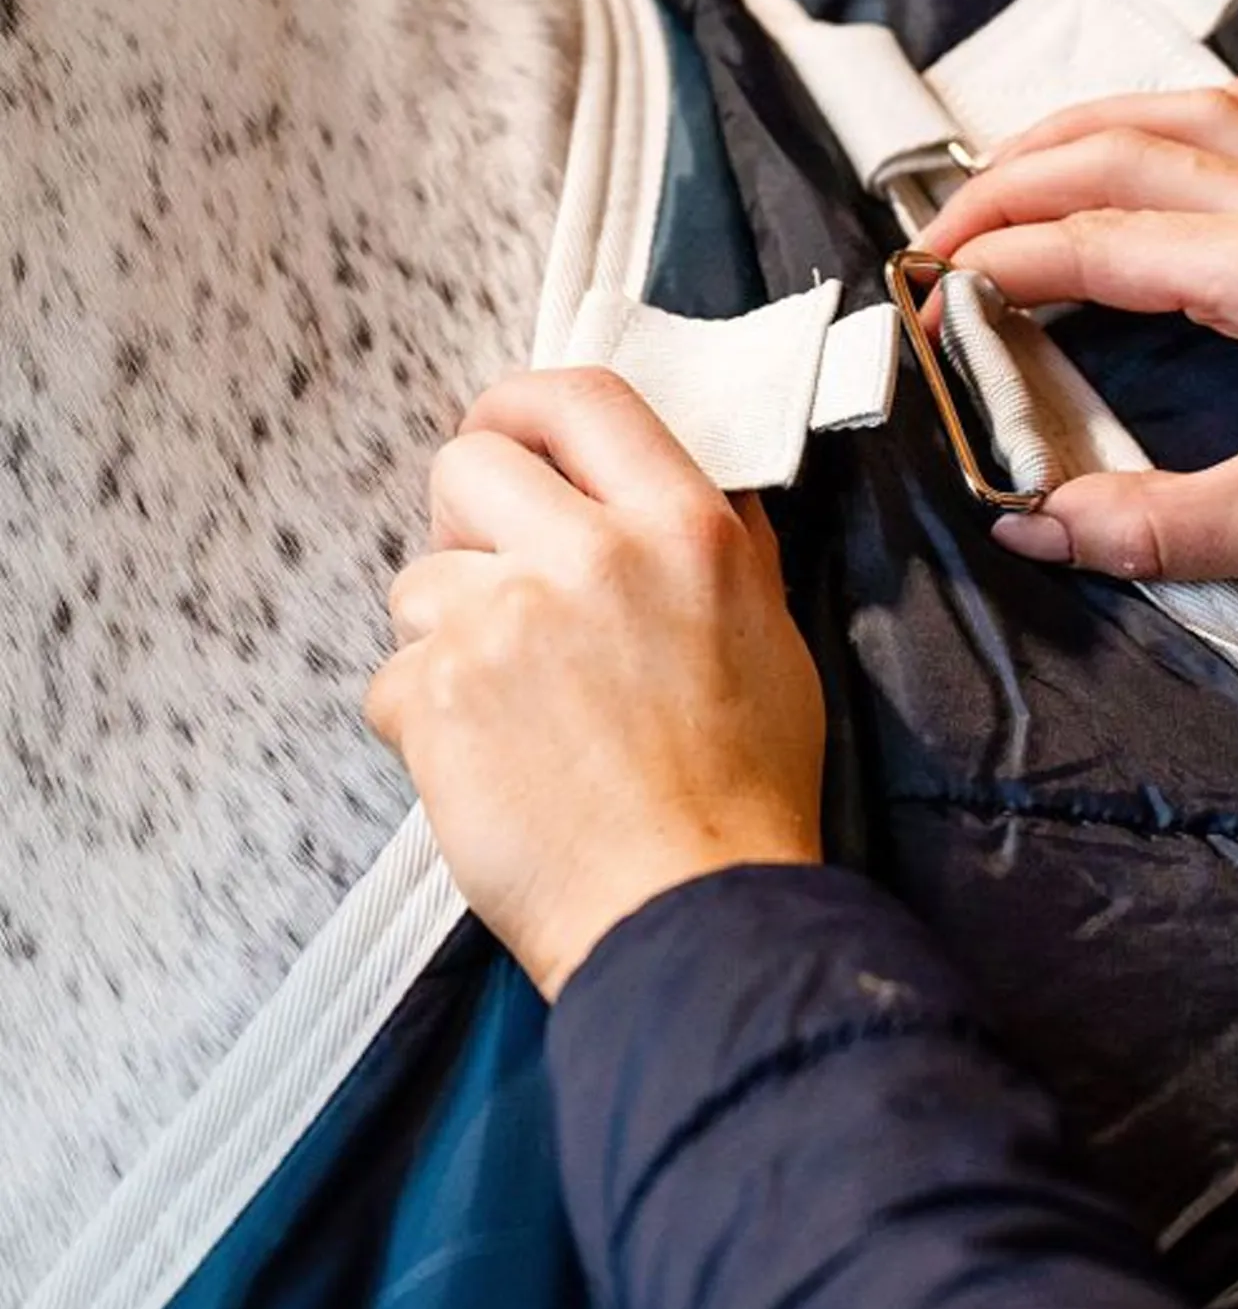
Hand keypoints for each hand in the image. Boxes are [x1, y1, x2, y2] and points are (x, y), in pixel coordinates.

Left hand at [365, 369, 825, 999]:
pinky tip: (493, 765)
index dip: (523, 404)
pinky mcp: (439, 697)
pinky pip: (397, 676)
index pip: (581, 397)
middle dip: (468, 519)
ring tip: (519, 713)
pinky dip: (430, 719)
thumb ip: (712, 541)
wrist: (694, 912)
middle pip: (470, 465)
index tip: (506, 432)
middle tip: (499, 583)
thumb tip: (656, 482)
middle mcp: (592, 555)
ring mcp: (505, 623)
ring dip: (452, 635)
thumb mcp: (769, 631)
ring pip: (421, 582)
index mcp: (683, 528)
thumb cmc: (744, 791)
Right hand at [916, 78, 1237, 635]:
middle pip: (1122, 152)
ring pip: (1190, 116)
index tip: (931, 303)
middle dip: (1012, 184)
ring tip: (1012, 166)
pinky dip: (1217, 108)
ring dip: (1089, 130)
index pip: (1096, 243)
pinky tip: (1185, 122)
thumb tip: (1032, 526)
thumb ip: (1148, 527)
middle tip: (937, 234)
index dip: (997, 269)